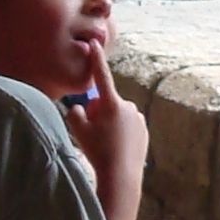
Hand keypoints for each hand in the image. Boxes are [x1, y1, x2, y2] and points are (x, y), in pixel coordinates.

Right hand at [63, 61, 147, 195]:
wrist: (121, 175)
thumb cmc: (98, 152)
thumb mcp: (79, 131)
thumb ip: (75, 113)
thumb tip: (80, 108)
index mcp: (111, 104)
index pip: (101, 76)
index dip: (96, 60)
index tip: (95, 44)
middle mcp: (128, 106)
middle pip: (107, 102)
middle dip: (99, 112)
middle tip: (95, 133)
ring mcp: (138, 118)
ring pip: (118, 115)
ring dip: (111, 123)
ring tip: (107, 144)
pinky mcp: (144, 129)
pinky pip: (128, 125)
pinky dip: (121, 132)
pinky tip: (117, 147)